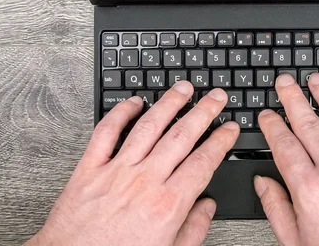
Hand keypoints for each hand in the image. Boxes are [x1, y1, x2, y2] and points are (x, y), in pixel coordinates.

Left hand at [26, 82, 239, 245]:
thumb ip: (193, 229)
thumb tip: (207, 207)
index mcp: (167, 204)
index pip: (203, 162)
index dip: (220, 141)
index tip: (229, 128)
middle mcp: (143, 182)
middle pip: (181, 136)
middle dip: (203, 112)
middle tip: (216, 97)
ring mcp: (115, 172)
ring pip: (148, 127)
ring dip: (169, 104)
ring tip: (183, 89)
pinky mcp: (89, 170)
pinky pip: (106, 133)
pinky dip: (120, 113)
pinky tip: (134, 102)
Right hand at [255, 73, 318, 245]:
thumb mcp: (297, 242)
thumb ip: (277, 208)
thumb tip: (263, 183)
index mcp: (311, 190)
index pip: (285, 145)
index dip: (273, 125)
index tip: (267, 114)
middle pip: (310, 125)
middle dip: (294, 99)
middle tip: (286, 83)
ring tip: (317, 81)